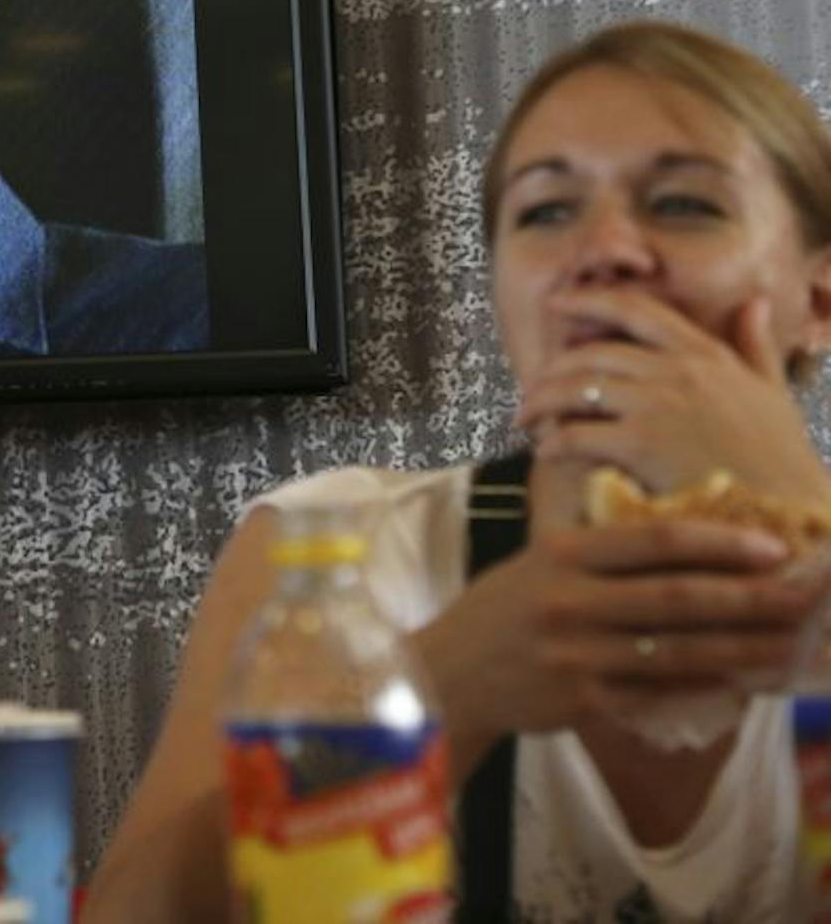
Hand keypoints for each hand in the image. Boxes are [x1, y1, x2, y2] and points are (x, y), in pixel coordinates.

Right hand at [412, 515, 819, 761]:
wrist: (444, 675)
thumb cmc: (501, 612)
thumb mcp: (538, 563)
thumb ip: (601, 554)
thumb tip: (693, 545)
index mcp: (560, 553)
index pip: (653, 540)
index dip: (719, 542)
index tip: (775, 546)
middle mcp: (568, 600)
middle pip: (677, 598)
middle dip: (750, 597)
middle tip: (805, 597)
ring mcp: (575, 654)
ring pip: (677, 651)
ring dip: (743, 649)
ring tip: (790, 645)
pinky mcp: (581, 699)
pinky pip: (657, 693)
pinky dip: (704, 688)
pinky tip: (741, 682)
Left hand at [515, 289, 830, 504]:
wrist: (785, 511)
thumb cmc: (780, 458)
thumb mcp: (772, 392)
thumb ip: (755, 346)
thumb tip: (755, 302)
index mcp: (705, 354)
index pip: (635, 310)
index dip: (588, 300)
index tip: (555, 304)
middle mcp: (677, 370)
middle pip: (591, 354)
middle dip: (551, 370)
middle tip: (531, 389)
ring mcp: (657, 404)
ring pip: (574, 389)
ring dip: (540, 403)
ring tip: (526, 420)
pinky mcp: (640, 444)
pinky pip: (575, 434)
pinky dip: (552, 442)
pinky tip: (544, 452)